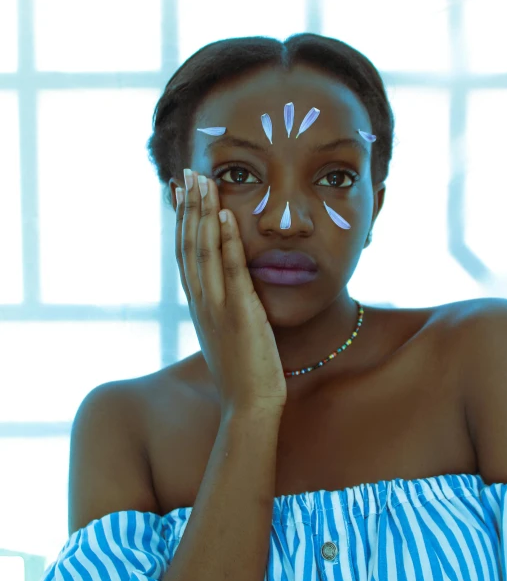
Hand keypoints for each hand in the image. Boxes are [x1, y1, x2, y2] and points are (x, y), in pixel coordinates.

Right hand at [175, 169, 287, 414]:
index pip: (186, 256)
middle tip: (189, 173)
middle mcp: (202, 304)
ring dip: (203, 214)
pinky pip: (231, 272)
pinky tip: (226, 215)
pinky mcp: (240, 316)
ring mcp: (218, 309)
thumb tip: (230, 294)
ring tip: (204, 181)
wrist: (249, 407)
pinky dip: (226, 242)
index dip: (183, 222)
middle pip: (189, 247)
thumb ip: (225, 311)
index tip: (183, 194)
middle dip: (189, 208)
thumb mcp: (227, 336)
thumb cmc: (244, 374)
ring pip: (204, 253)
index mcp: (200, 307)